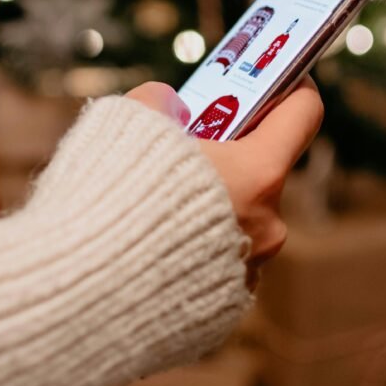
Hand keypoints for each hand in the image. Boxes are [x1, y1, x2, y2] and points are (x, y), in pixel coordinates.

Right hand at [126, 79, 323, 288]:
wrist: (82, 289)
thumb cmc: (110, 200)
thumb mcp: (129, 122)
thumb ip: (158, 102)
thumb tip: (167, 104)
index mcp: (257, 174)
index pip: (303, 115)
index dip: (291, 90)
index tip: (276, 79)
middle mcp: (266, 225)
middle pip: (264, 170)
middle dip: (231, 153)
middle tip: (190, 142)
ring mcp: (248, 268)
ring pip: (239, 217)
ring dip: (210, 203)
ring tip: (157, 200)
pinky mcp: (223, 306)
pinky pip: (218, 259)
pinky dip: (195, 244)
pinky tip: (152, 240)